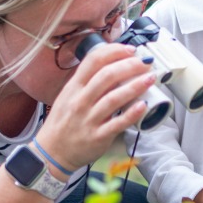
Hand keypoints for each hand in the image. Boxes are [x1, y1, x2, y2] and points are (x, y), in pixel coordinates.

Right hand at [37, 42, 154, 169]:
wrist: (52, 152)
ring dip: (135, 86)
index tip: (130, 49)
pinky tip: (143, 105)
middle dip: (130, 65)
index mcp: (74, 87)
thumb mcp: (69, 96)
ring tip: (150, 78)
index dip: (114, 51)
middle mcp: (81, 101)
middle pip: (107, 76)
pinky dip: (131, 113)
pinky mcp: (98, 137)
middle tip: (146, 62)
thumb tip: (115, 67)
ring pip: (114, 98)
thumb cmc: (64, 122)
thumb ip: (88, 82)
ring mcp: (89, 119)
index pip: (94, 61)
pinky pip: (117, 123)